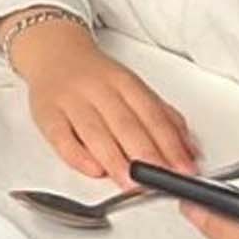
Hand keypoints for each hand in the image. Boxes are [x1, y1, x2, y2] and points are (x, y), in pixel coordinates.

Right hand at [5, 17, 196, 180]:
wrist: (54, 54)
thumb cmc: (98, 78)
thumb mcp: (134, 88)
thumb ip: (164, 117)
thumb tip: (191, 150)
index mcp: (124, 82)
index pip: (151, 115)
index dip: (170, 144)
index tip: (184, 169)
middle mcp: (98, 89)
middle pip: (126, 124)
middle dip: (147, 156)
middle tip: (162, 181)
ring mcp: (70, 101)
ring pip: (95, 133)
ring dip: (116, 161)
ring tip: (133, 184)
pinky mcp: (46, 115)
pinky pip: (61, 138)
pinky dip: (78, 156)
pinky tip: (94, 170)